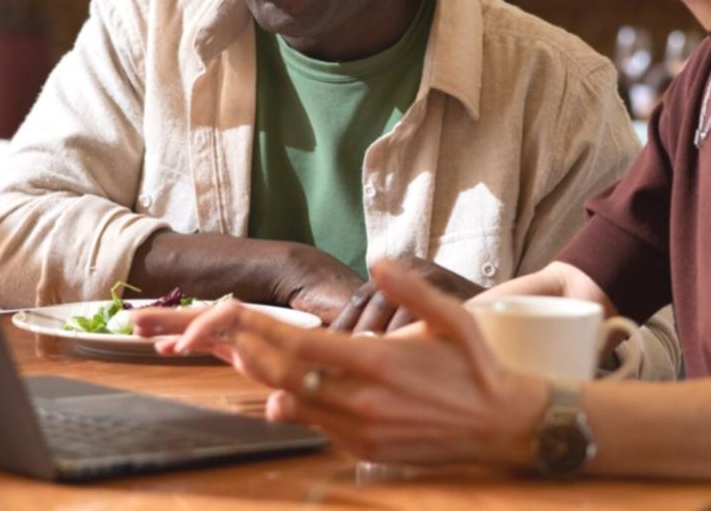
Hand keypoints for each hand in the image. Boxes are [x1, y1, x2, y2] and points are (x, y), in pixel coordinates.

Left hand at [134, 259, 549, 466]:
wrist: (503, 425)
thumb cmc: (477, 366)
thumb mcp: (452, 317)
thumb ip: (411, 290)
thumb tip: (379, 262)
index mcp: (377, 364)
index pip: (300, 345)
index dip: (258, 329)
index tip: (228, 312)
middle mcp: (361, 401)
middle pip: (283, 374)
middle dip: (241, 351)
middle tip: (208, 333)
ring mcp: (360, 430)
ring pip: (291, 402)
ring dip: (258, 376)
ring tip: (226, 353)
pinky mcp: (363, 449)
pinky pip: (314, 424)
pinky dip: (289, 403)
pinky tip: (275, 387)